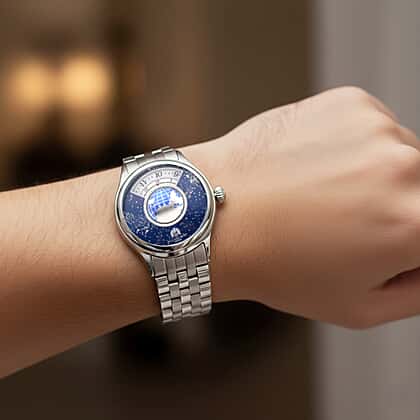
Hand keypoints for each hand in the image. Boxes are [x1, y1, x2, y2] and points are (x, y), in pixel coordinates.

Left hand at [189, 86, 419, 327]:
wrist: (216, 213)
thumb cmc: (276, 265)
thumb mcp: (358, 306)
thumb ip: (419, 288)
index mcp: (417, 224)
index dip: (408, 240)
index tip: (384, 239)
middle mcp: (406, 168)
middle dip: (398, 207)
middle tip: (348, 222)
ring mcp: (377, 128)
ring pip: (400, 156)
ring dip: (376, 175)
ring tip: (321, 195)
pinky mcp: (350, 102)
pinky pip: (372, 129)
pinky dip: (353, 147)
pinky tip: (313, 167)